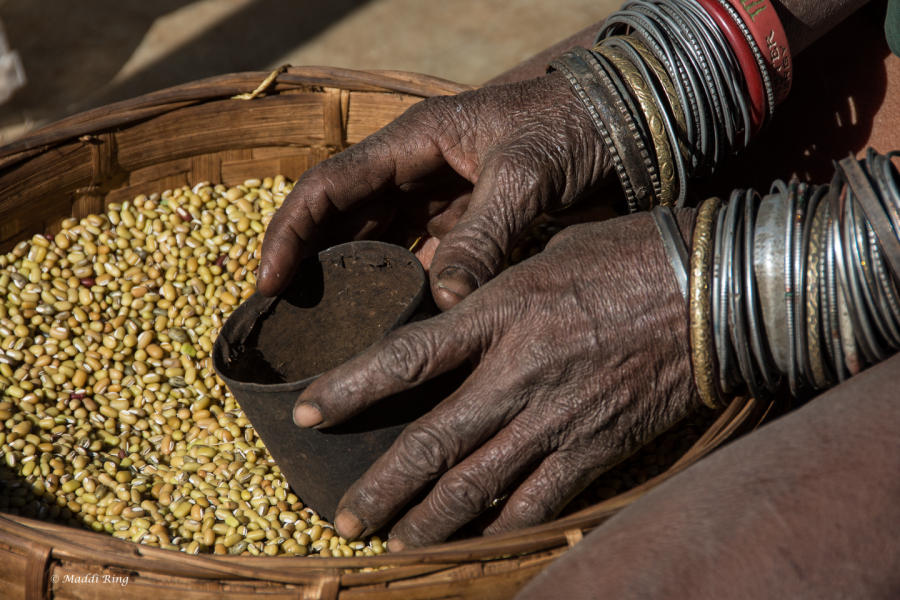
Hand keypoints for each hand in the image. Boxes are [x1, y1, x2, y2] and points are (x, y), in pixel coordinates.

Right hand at [258, 72, 612, 309]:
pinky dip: (400, 294)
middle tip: (284, 321)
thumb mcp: (526, 174)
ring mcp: (440, 201)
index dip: (290, 232)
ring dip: (349, 284)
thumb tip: (447, 301)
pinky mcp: (466, 228)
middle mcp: (416, 171)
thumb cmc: (572, 130)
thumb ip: (486, 232)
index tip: (268, 282)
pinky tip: (387, 331)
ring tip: (323, 334)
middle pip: (341, 219)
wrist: (626, 128)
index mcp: (414, 141)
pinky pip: (418, 262)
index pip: (329, 185)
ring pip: (375, 245)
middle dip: (308, 265)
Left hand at [293, 210, 699, 548]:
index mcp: (499, 315)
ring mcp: (556, 419)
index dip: (348, 389)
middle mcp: (517, 375)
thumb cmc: (627, 256)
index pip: (405, 359)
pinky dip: (502, 526)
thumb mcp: (544, 255)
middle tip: (345, 520)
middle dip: (382, 488)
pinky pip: (539, 502)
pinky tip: (476, 542)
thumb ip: (492, 295)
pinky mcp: (595, 448)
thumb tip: (453, 312)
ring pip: (478, 486)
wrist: (713, 291)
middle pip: (432, 444)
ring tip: (396, 543)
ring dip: (430, 521)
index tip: (306, 410)